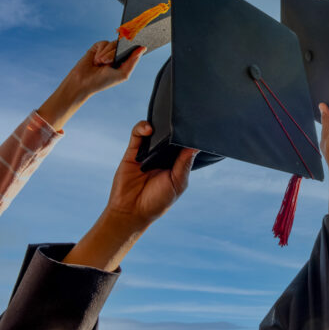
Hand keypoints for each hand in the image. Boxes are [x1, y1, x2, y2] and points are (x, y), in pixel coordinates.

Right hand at [38, 41, 145, 130]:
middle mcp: (117, 55)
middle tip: (108, 63)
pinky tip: (95, 59)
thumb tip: (143, 48)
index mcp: (125, 62)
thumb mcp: (122, 74)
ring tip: (100, 63)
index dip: (135, 45)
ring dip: (106, 54)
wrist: (83, 82)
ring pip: (113, 43)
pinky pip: (103, 43)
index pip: (134, 50)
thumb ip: (133, 61)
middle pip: (123, 45)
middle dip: (114, 53)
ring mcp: (107, 51)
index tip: (137, 40)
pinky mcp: (98, 47)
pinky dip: (100, 51)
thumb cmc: (103, 81)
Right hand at [63, 122, 197, 271]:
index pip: (184, 144)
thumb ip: (184, 164)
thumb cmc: (158, 201)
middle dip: (175, 125)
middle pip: (170, 134)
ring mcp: (147, 152)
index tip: (196, 125)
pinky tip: (149, 129)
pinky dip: (142, 127)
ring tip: (166, 122)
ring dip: (160, 123)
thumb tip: (195, 145)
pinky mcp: (133, 152)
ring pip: (154, 130)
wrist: (132, 211)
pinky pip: (137, 135)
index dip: (189, 135)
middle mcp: (163, 155)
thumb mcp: (177, 183)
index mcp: (176, 163)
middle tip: (182, 117)